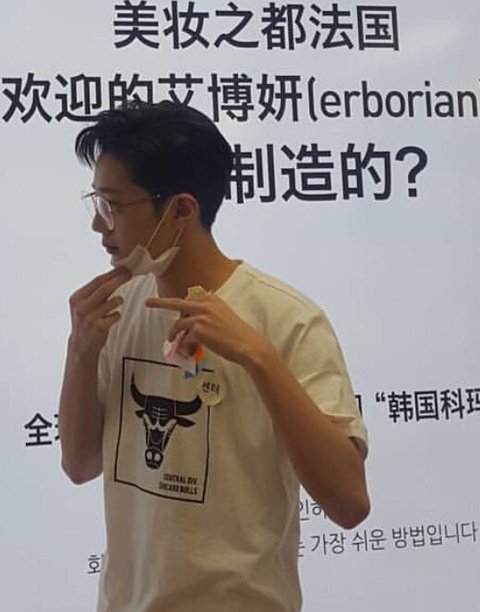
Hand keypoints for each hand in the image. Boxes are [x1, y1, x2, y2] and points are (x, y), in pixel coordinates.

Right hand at [68, 267, 130, 357]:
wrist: (81, 345)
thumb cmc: (86, 320)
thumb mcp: (85, 305)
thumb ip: (96, 292)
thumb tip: (114, 274)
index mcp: (76, 298)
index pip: (97, 281)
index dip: (112, 273)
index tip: (124, 267)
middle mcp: (81, 307)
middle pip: (105, 288)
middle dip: (119, 279)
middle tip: (130, 274)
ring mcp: (90, 318)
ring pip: (112, 302)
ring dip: (119, 300)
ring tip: (118, 301)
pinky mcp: (99, 328)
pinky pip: (116, 315)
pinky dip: (117, 314)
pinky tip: (113, 316)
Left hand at [145, 293, 270, 365]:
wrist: (248, 345)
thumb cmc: (238, 333)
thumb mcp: (224, 315)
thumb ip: (209, 312)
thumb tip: (191, 321)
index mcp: (212, 298)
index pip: (190, 299)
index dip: (182, 308)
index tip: (170, 304)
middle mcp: (205, 304)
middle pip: (177, 303)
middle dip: (160, 303)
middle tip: (147, 303)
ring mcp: (200, 317)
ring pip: (179, 324)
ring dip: (173, 334)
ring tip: (171, 340)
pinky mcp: (198, 331)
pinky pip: (184, 339)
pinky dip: (185, 346)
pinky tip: (190, 351)